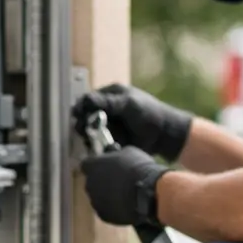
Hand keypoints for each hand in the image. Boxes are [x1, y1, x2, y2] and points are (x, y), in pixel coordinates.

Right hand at [71, 84, 193, 160]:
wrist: (164, 135)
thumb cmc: (149, 113)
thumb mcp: (128, 103)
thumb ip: (107, 102)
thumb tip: (84, 99)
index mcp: (110, 95)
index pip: (88, 99)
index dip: (81, 107)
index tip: (78, 115)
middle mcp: (106, 109)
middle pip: (85, 115)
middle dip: (82, 122)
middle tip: (82, 129)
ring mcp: (108, 125)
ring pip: (89, 130)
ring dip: (87, 134)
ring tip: (89, 139)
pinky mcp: (111, 139)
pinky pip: (97, 142)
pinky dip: (94, 145)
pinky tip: (95, 147)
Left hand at [79, 146, 167, 226]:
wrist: (148, 193)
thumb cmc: (138, 168)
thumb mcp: (128, 152)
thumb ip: (115, 154)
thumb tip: (114, 153)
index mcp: (92, 166)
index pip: (86, 164)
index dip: (96, 165)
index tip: (105, 165)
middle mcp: (89, 184)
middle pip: (92, 182)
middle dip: (101, 181)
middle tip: (117, 180)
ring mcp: (95, 202)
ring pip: (98, 197)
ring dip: (107, 195)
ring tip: (124, 195)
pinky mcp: (104, 216)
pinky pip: (106, 210)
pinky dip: (113, 208)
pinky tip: (126, 205)